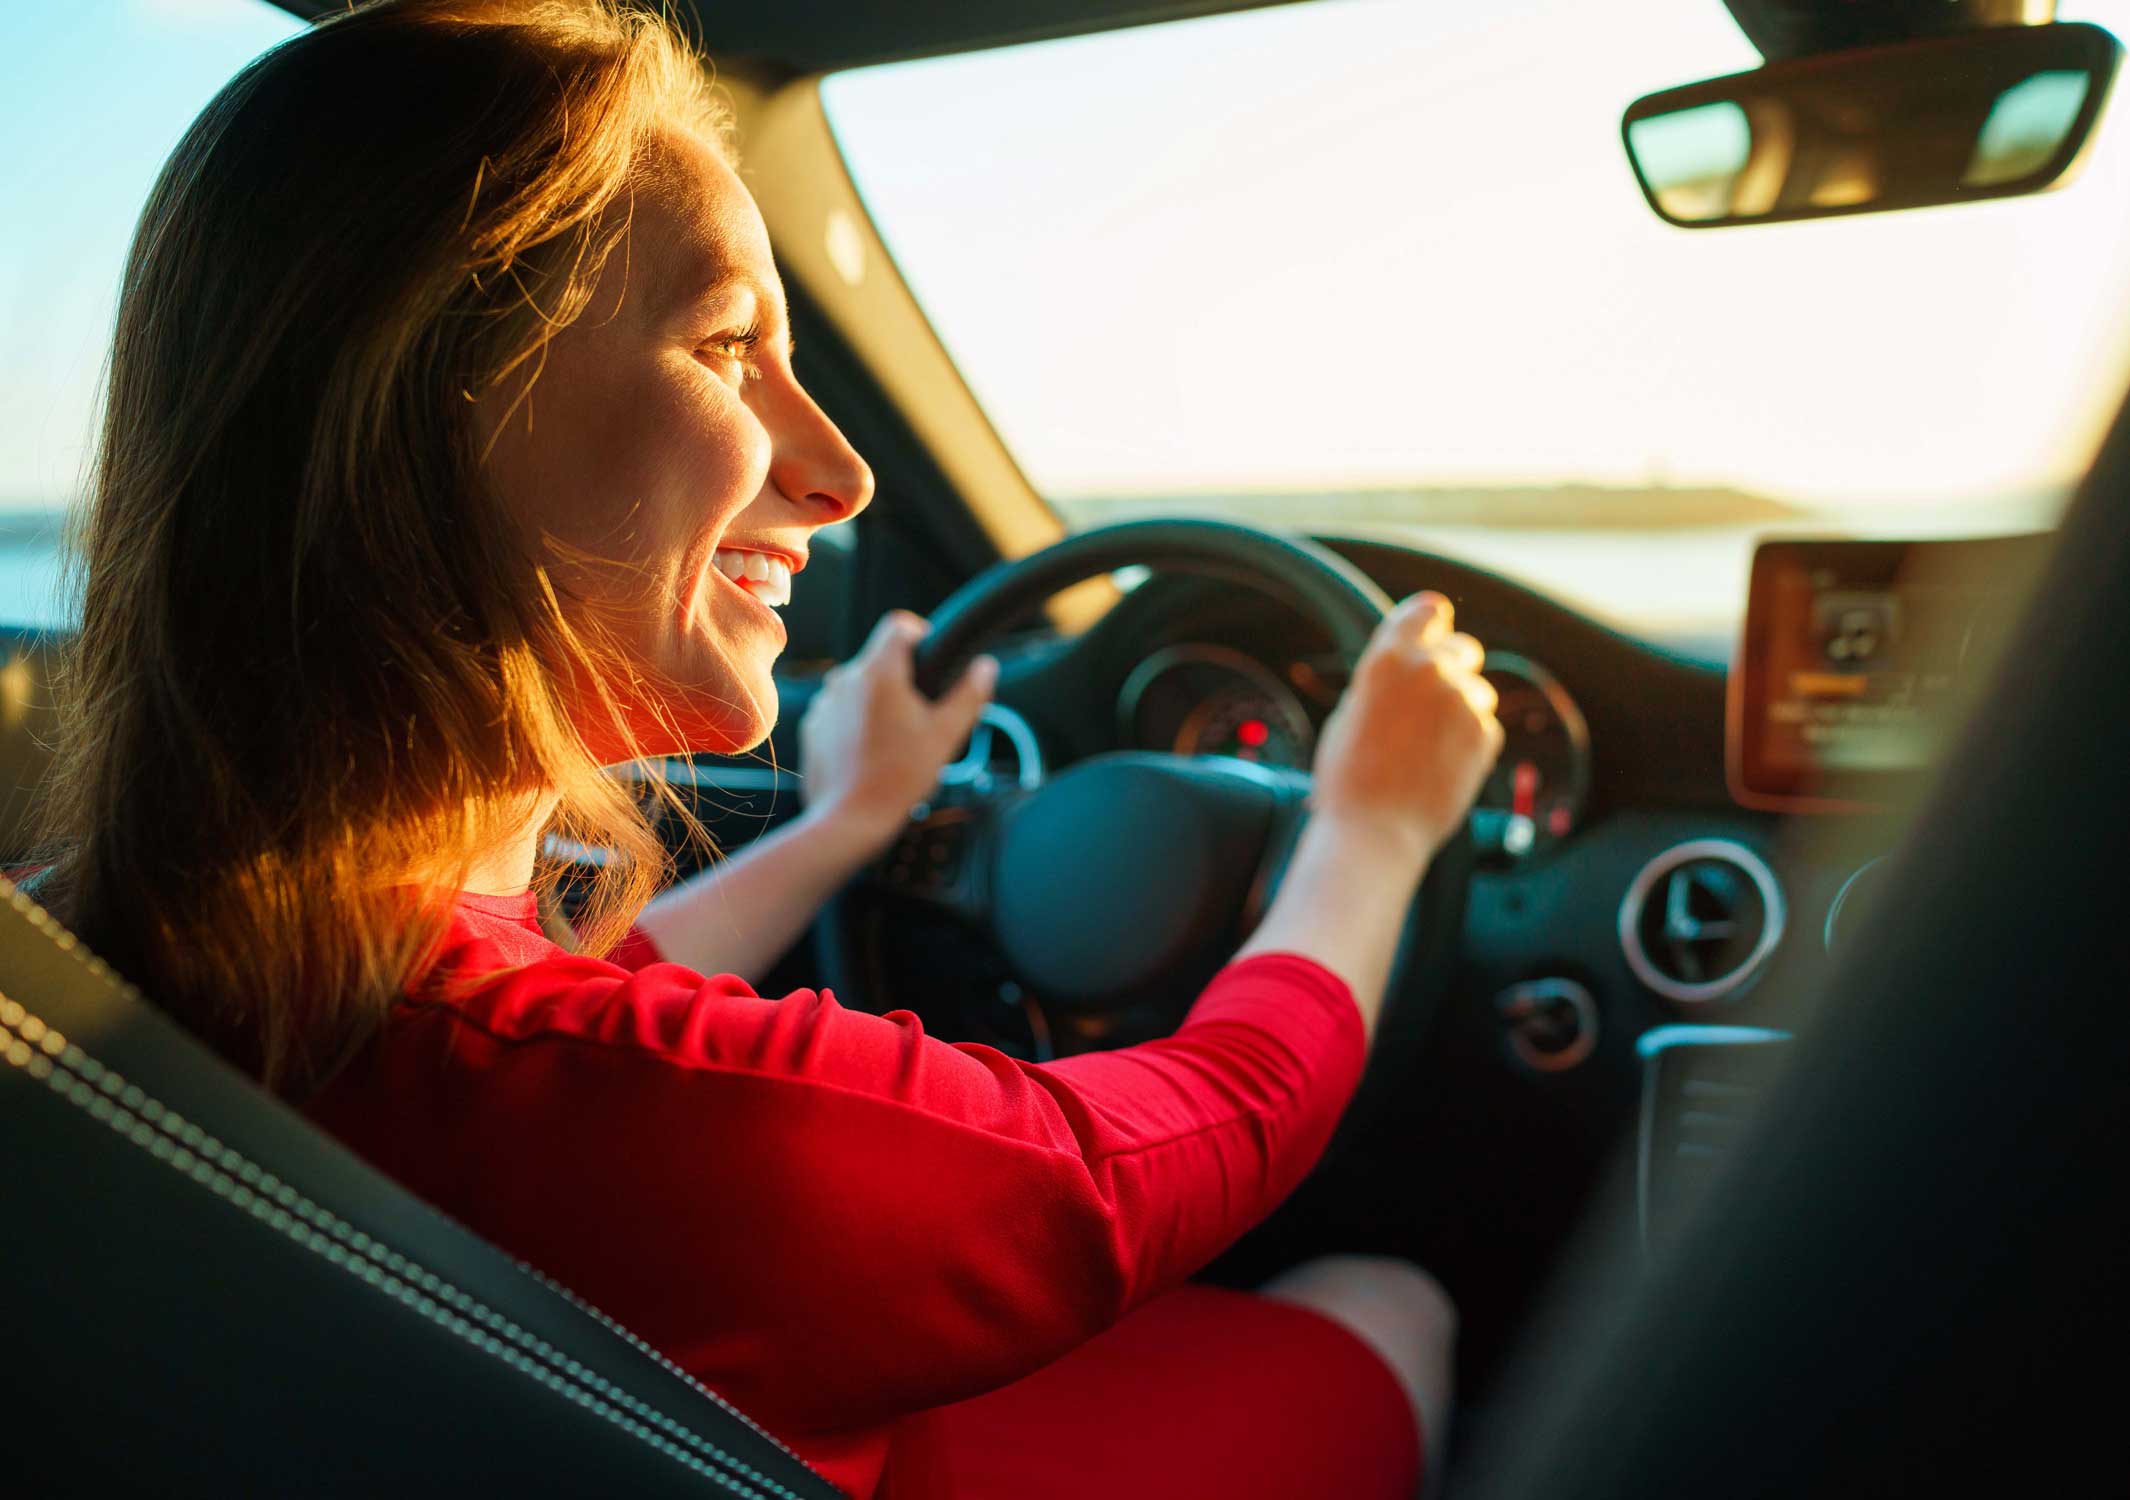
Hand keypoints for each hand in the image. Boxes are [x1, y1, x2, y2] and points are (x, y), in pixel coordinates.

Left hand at [798, 611, 997, 840]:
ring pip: (858, 686)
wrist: (850, 819)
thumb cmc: (900, 777)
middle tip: (920, 717)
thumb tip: (986, 667)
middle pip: (879, 660)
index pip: (898, 625)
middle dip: (901, 679)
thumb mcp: (946, 736)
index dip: (919, 634)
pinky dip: (855, 722)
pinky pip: (839, 711)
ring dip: (877, 701)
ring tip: (894, 741)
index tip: (930, 662)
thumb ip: (969, 695)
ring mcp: (824, 703)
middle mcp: (844, 679)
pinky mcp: (812, 727)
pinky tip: (869, 754)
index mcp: (879, 672)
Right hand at [1308, 591, 1503, 864]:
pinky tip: (1441, 765)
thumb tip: (1404, 670)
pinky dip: (1470, 742)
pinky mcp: (1485, 733)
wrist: (1374, 830)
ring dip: (1461, 709)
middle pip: (1463, 648)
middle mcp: (1430, 669)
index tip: (1432, 637)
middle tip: (1430, 705)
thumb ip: (1383, 681)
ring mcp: (1463, 701)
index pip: (1430, 609)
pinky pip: (1485, 725)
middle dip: (1451, 670)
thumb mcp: (1350, 712)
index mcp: (1387, 657)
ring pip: (1478, 690)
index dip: (1432, 624)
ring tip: (1428, 747)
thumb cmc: (1348, 778)